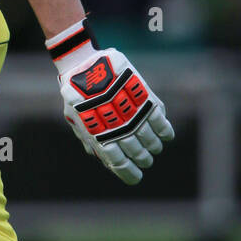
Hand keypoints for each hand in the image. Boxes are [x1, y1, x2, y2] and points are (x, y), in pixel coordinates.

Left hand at [47, 20, 172, 184]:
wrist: (84, 64)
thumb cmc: (75, 93)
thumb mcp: (75, 119)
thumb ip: (89, 138)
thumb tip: (101, 158)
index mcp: (100, 139)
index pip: (120, 164)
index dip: (130, 174)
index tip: (137, 177)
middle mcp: (118, 130)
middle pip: (137, 153)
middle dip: (143, 159)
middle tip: (146, 160)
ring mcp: (132, 115)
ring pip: (150, 139)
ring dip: (154, 147)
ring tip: (154, 147)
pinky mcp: (144, 99)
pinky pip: (160, 121)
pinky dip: (165, 130)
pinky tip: (166, 135)